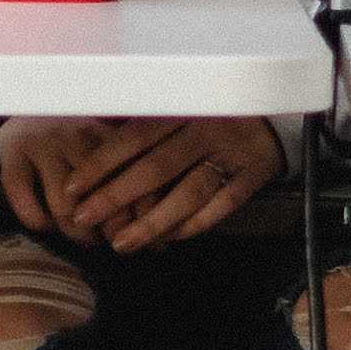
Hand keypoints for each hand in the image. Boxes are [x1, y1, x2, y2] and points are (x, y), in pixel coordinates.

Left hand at [0, 114, 282, 251]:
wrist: (277, 114)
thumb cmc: (215, 113)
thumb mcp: (180, 106)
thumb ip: (143, 119)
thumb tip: (93, 132)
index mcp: (183, 107)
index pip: (133, 137)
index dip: (101, 162)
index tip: (73, 187)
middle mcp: (206, 129)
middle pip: (156, 168)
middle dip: (115, 196)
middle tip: (84, 219)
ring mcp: (231, 154)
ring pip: (187, 193)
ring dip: (152, 222)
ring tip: (121, 243)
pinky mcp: (253, 176)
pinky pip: (221, 207)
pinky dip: (193, 225)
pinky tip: (167, 239)